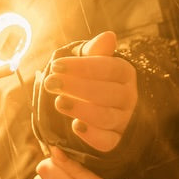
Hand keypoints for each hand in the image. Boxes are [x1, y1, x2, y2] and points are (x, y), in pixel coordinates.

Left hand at [42, 30, 137, 152]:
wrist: (89, 106)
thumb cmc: (88, 78)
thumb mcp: (89, 62)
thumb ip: (95, 51)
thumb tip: (108, 36)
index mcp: (123, 73)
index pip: (109, 68)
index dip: (83, 66)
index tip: (56, 65)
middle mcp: (128, 97)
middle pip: (109, 93)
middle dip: (78, 87)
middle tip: (50, 83)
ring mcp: (124, 120)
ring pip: (108, 117)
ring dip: (82, 110)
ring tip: (58, 103)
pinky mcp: (116, 141)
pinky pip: (109, 142)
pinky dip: (93, 136)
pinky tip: (75, 126)